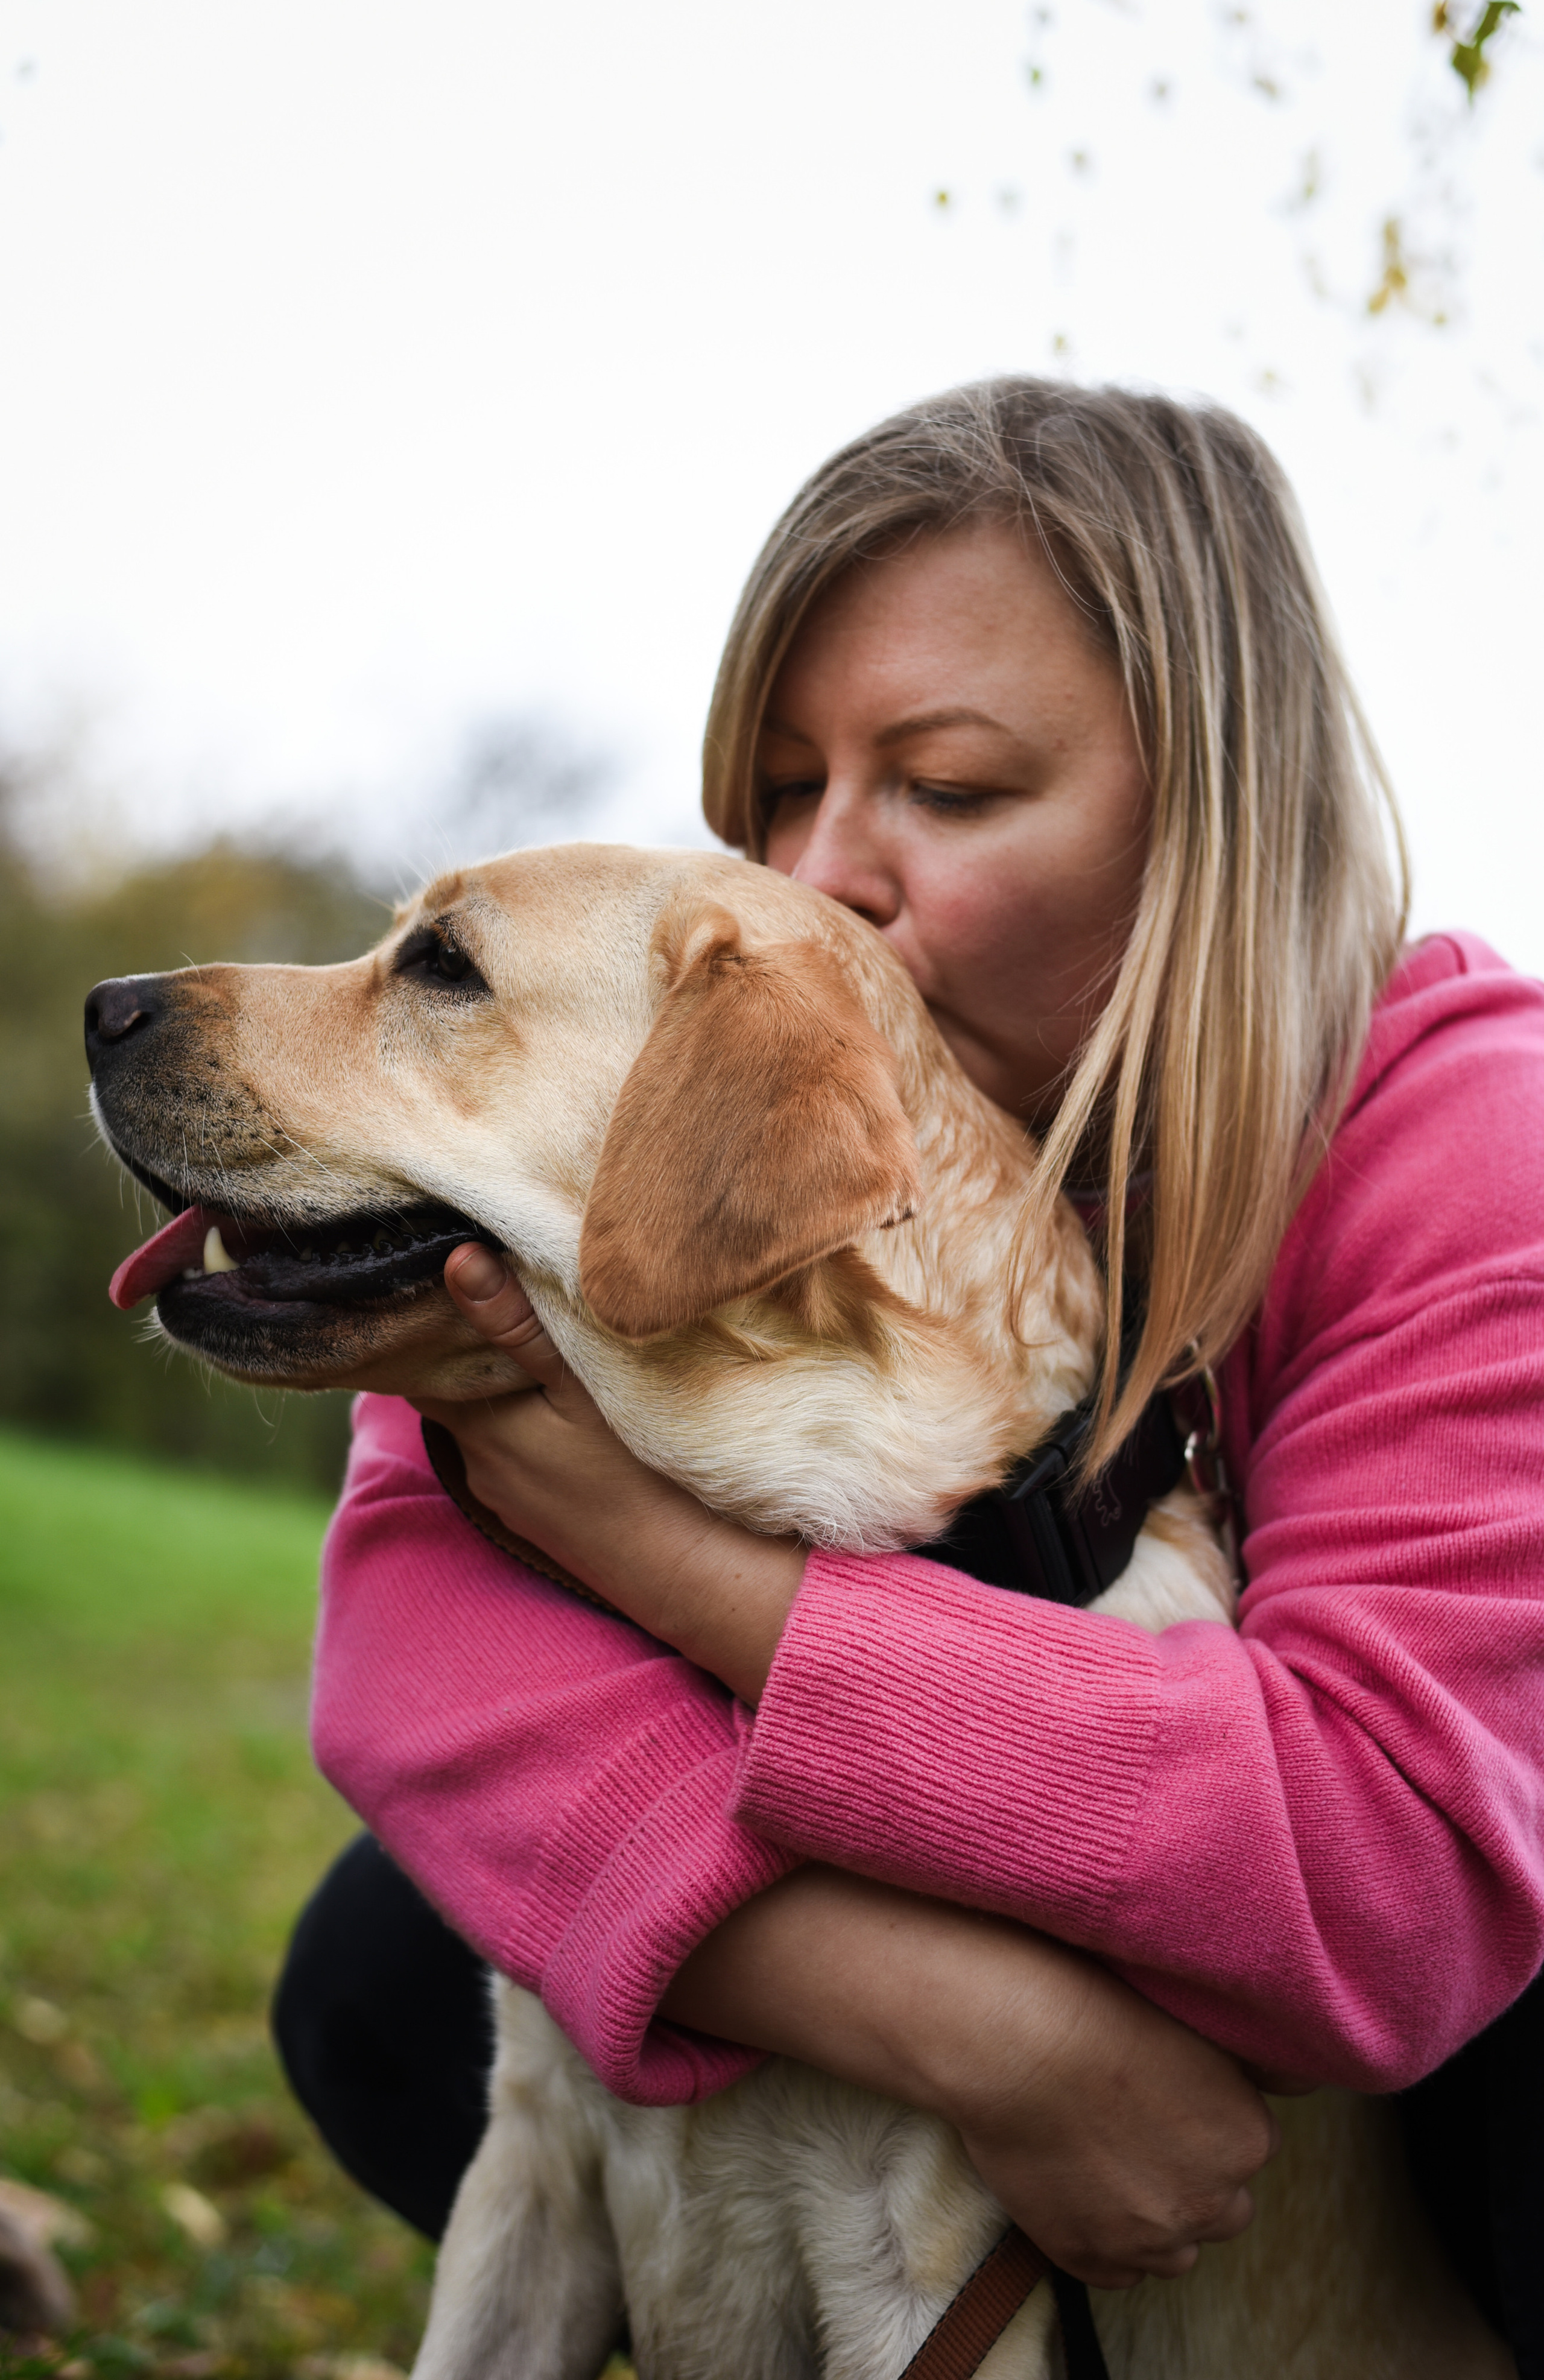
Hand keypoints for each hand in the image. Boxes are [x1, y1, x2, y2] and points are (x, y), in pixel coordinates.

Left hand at [412, 1246, 805, 1699]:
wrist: (670, 1565)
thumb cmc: (630, 1466)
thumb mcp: (576, 1383)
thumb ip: (514, 1323)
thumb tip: (457, 1259)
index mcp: (476, 1423)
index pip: (416, 1364)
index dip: (426, 1326)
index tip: (443, 1287)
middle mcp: (476, 1463)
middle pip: (446, 1394)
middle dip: (459, 1354)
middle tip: (487, 1306)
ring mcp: (503, 1494)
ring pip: (479, 1427)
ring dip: (494, 1393)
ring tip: (525, 1351)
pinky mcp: (531, 1514)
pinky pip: (509, 1457)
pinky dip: (519, 1430)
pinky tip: (554, 1415)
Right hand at [661, 1867, 1277, 2288]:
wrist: (1008, 2030)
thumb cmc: (1092, 1994)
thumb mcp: (1190, 2001)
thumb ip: (1249, 2040)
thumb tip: (1301, 2055)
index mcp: (1248, 2134)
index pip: (1246, 2141)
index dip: (1205, 2110)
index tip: (1165, 2081)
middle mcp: (1213, 2198)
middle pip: (1218, 2200)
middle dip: (1185, 2165)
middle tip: (1131, 2109)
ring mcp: (1147, 2235)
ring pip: (1169, 2242)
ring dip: (1147, 2205)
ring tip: (1100, 2143)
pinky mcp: (1086, 2253)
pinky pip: (1114, 2267)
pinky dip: (1099, 2233)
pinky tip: (1075, 2176)